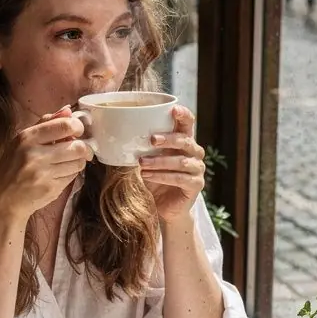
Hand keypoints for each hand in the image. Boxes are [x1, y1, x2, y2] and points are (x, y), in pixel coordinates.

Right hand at [0, 106, 91, 223]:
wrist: (2, 199)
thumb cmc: (11, 167)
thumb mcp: (21, 140)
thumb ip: (45, 123)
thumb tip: (68, 110)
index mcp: (27, 137)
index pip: (65, 125)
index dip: (78, 127)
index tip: (77, 131)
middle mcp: (35, 155)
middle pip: (78, 146)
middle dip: (83, 148)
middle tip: (79, 149)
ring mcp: (43, 174)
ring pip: (78, 163)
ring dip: (77, 161)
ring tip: (66, 162)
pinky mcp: (50, 189)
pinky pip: (72, 177)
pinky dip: (70, 174)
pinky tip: (58, 173)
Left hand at [139, 105, 204, 222]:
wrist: (163, 208)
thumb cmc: (154, 179)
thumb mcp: (147, 159)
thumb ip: (142, 147)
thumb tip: (119, 131)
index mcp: (184, 141)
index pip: (188, 123)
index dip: (183, 115)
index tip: (173, 109)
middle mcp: (194, 153)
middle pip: (185, 140)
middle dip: (168, 139)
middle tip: (151, 139)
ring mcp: (197, 169)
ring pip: (181, 161)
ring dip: (159, 161)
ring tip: (141, 163)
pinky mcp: (196, 185)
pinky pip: (180, 178)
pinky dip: (162, 176)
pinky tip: (147, 176)